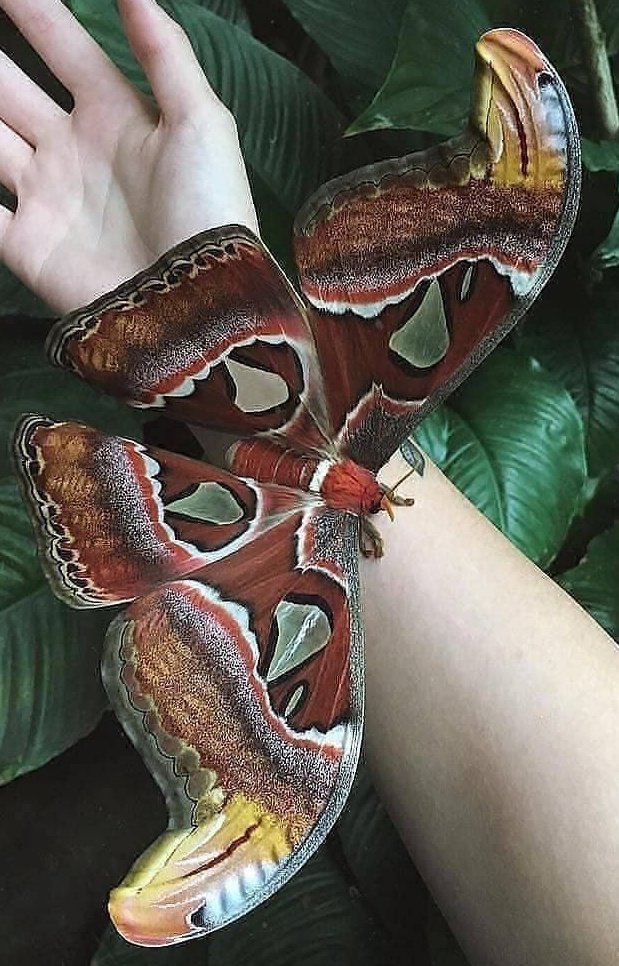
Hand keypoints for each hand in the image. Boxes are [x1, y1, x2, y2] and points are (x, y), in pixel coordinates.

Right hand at [0, 0, 257, 312]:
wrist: (196, 303)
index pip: (65, 48)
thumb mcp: (201, 123)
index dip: (35, 12)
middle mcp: (74, 151)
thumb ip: (166, 53)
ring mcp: (47, 197)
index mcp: (116, 117)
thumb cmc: (209, 211)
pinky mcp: (26, 245)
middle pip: (12, 89)